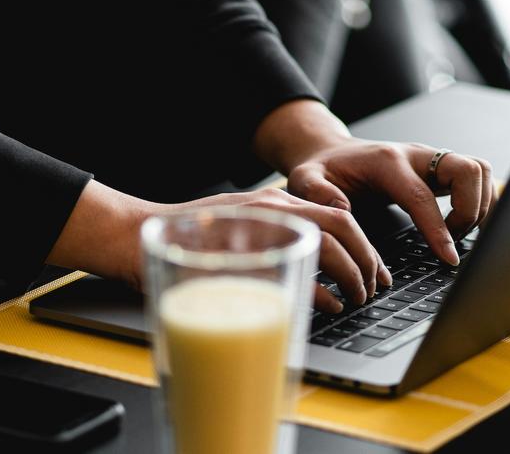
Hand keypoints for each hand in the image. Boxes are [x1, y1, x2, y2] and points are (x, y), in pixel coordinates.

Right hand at [46, 181, 385, 313]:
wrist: (132, 236)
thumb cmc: (184, 245)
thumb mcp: (236, 240)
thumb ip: (271, 250)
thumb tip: (314, 285)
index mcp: (274, 204)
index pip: (339, 213)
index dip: (366, 245)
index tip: (377, 272)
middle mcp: (272, 207)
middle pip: (344, 225)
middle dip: (369, 260)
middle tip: (375, 289)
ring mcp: (258, 225)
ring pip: (330, 243)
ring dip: (352, 275)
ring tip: (357, 298)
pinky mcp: (243, 249)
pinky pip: (299, 266)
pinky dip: (324, 290)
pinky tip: (330, 305)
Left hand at [286, 140, 494, 265]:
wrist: (331, 154)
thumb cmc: (322, 170)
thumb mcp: (305, 180)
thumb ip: (317, 193)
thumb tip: (343, 211)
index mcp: (387, 162)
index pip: (422, 196)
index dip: (439, 229)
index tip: (449, 258)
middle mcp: (416, 155)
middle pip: (468, 170)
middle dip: (470, 210)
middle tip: (452, 240)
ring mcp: (431, 160)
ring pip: (479, 170)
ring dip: (479, 206)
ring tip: (455, 234)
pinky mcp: (439, 168)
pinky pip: (477, 177)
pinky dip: (480, 201)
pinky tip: (462, 225)